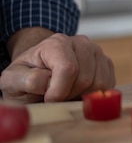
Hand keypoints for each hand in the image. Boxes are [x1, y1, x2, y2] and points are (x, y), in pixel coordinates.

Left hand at [0, 33, 114, 102]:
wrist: (40, 71)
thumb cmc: (27, 76)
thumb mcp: (13, 79)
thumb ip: (26, 79)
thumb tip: (47, 82)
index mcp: (57, 43)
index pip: (68, 68)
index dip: (59, 91)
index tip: (48, 100)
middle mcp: (81, 43)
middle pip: (85, 78)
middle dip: (70, 95)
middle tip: (56, 97)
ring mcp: (97, 53)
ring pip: (99, 84)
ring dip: (82, 96)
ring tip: (67, 94)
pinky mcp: (106, 64)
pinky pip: (108, 86)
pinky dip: (94, 95)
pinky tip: (79, 92)